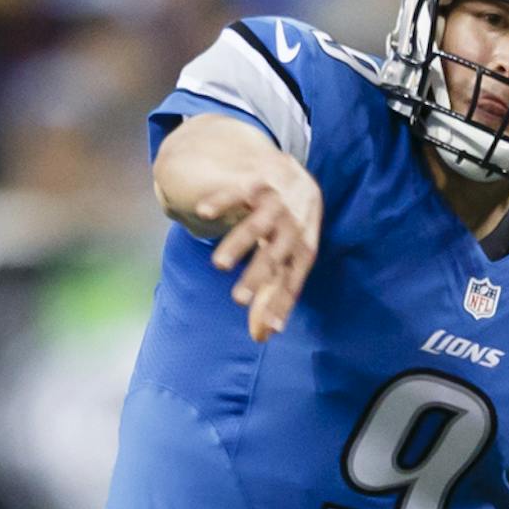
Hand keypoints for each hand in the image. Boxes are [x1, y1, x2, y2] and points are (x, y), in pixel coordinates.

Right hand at [201, 151, 321, 339]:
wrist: (288, 170)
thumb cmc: (283, 229)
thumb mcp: (281, 260)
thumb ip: (270, 295)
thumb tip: (262, 338)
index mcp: (303, 246)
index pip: (293, 278)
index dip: (282, 302)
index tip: (269, 328)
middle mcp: (293, 224)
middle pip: (276, 254)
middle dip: (258, 276)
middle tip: (238, 300)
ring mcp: (274, 202)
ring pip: (257, 224)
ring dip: (239, 244)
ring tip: (219, 266)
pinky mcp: (253, 180)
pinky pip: (238, 192)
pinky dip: (222, 201)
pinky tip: (205, 213)